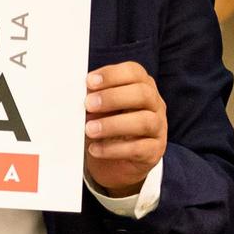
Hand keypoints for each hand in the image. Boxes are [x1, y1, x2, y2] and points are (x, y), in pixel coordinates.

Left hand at [84, 62, 167, 197]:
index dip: (112, 75)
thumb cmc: (104, 124)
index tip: (89, 82)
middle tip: (88, 105)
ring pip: (145, 121)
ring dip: (113, 124)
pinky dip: (114, 149)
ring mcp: (158, 128)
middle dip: (113, 98)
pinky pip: (140, 149)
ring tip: (89, 129)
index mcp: (141, 86)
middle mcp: (154, 105)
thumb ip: (91, 98)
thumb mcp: (97, 108)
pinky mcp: (154, 151)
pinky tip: (95, 149)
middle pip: (143, 94)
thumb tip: (75, 93)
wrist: (112, 161)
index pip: (134, 72)